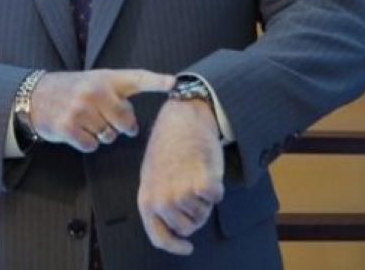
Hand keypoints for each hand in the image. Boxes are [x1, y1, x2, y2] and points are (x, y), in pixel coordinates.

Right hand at [30, 69, 174, 151]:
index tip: (174, 83)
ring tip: (87, 121)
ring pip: (109, 136)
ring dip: (101, 134)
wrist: (37, 96)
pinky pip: (92, 146)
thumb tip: (136, 121)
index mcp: (106, 78)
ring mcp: (81, 109)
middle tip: (106, 118)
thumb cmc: (73, 90)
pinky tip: (77, 130)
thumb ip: (118, 93)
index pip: (137, 78)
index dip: (157, 81)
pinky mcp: (68, 127)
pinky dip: (87, 143)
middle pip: (127, 122)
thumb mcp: (96, 81)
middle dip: (121, 127)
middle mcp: (95, 91)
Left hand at [138, 98, 224, 254]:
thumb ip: (157, 200)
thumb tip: (169, 227)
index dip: (175, 246)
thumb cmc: (168, 143)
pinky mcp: (202, 184)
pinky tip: (207, 169)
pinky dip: (217, 186)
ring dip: (204, 198)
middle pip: (187, 227)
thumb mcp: (152, 174)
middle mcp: (162, 200)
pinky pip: (216, 197)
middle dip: (193, 212)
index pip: (159, 237)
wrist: (183, 117)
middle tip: (190, 186)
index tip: (186, 247)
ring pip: (203, 213)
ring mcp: (182, 194)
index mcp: (147, 199)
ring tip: (195, 172)